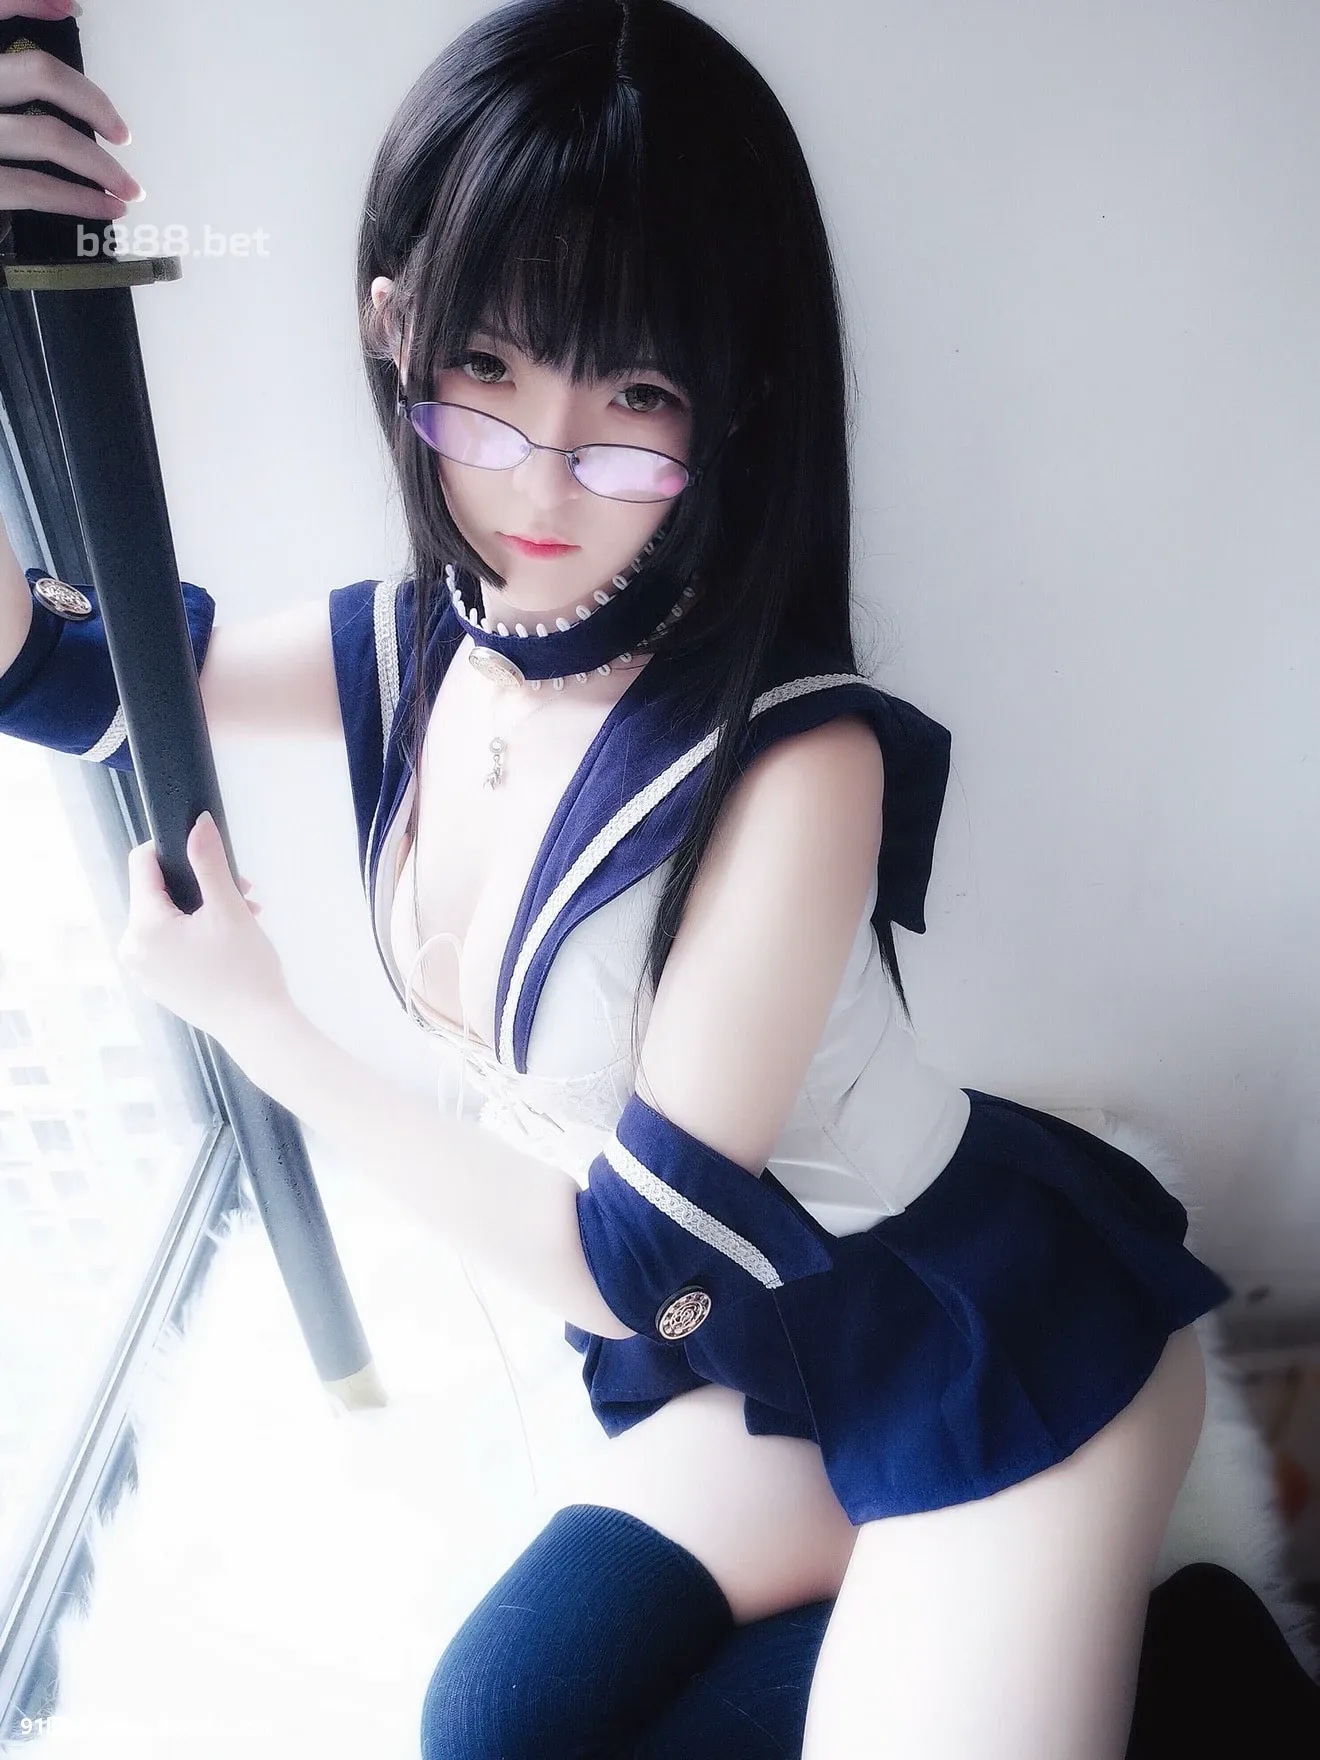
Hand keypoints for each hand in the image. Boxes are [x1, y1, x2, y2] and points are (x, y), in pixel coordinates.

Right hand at [0, 1, 140, 219]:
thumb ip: (1, 67)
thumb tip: (56, 14)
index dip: (31, 0)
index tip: (72, 8)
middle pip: (40, 74)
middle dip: (92, 102)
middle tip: (121, 133)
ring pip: (49, 135)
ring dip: (102, 165)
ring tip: (128, 186)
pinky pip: (37, 188)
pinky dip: (81, 199)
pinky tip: (107, 206)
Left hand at [117, 811, 292, 1049]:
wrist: (258, 1028)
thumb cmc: (246, 971)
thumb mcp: (229, 907)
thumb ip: (209, 861)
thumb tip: (198, 824)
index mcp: (144, 926)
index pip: (142, 864)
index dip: (172, 849)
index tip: (207, 854)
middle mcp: (132, 948)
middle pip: (157, 894)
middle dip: (198, 886)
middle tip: (241, 894)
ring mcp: (143, 970)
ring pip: (166, 919)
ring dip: (201, 910)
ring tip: (242, 918)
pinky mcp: (157, 984)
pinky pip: (168, 945)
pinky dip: (194, 935)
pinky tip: (227, 941)